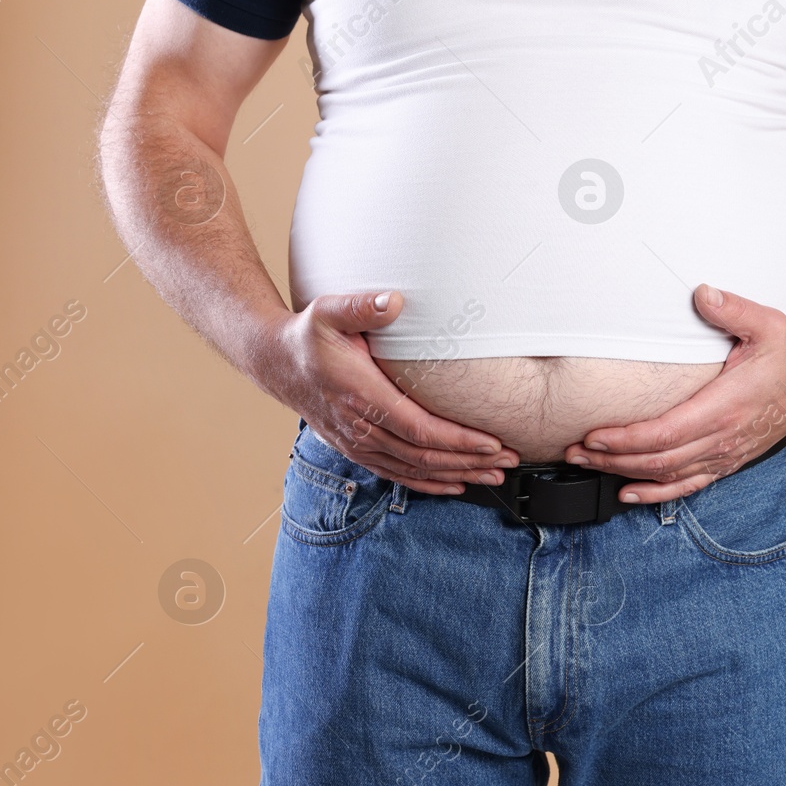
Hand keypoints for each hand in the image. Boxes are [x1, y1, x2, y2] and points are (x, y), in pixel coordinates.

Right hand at [254, 291, 517, 493]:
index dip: (458, 440)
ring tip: (494, 475)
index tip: (491, 442)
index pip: (419, 429)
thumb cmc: (309, 336)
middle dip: (471, 461)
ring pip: (415, 470)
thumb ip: (363, 307)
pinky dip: (429, 483)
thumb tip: (395, 300)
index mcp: (361, 396)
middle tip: (509, 460)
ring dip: (458, 475)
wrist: (276, 362)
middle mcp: (360, 427)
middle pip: (425, 456)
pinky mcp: (358, 450)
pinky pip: (398, 475)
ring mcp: (358, 443)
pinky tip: (455, 485)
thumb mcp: (329, 312)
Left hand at [563, 285, 785, 502]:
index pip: (666, 433)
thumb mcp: (766, 323)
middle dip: (612, 457)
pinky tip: (628, 492)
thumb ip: (732, 309)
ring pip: (667, 476)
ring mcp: (726, 454)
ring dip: (625, 473)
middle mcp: (724, 438)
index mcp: (726, 407)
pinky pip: (687, 485)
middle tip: (575, 450)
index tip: (594, 434)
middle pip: (658, 460)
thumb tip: (702, 293)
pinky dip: (655, 493)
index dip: (627, 439)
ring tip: (588, 464)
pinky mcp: (727, 461)